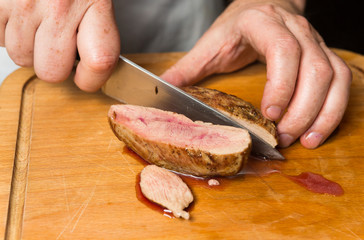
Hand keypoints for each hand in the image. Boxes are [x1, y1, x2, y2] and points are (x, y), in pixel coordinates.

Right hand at [0, 0, 119, 91]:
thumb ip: (97, 33)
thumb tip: (92, 69)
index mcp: (94, 3)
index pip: (99, 61)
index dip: (92, 79)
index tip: (86, 78)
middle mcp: (59, 5)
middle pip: (52, 71)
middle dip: (54, 65)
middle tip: (58, 47)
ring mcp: (23, 2)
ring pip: (21, 57)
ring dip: (29, 47)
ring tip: (37, 23)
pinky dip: (7, 32)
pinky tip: (20, 16)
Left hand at [161, 0, 351, 148]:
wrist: (263, 4)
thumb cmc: (236, 27)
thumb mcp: (210, 44)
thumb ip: (188, 67)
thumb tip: (161, 90)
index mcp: (262, 23)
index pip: (282, 50)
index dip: (281, 83)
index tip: (270, 113)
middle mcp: (295, 30)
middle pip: (314, 69)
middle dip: (301, 109)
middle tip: (282, 137)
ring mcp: (315, 42)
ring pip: (334, 77)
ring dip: (321, 113)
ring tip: (303, 140)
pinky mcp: (325, 55)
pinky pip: (342, 82)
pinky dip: (334, 109)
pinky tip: (318, 132)